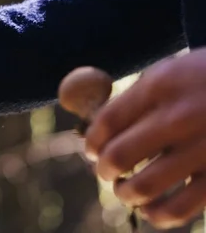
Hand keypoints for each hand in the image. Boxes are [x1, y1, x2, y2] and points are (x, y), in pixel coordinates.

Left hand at [84, 49, 205, 228]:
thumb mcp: (171, 72)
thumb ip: (138, 98)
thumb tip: (102, 132)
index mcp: (160, 86)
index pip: (108, 121)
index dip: (93, 141)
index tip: (92, 151)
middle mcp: (179, 117)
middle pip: (119, 155)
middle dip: (104, 169)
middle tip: (106, 171)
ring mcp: (203, 148)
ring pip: (143, 186)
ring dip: (125, 193)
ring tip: (125, 190)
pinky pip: (179, 208)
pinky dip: (156, 214)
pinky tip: (150, 208)